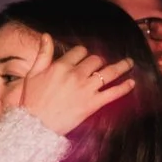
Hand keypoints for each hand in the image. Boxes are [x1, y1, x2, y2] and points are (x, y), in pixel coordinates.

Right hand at [14, 39, 134, 135]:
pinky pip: (114, 92)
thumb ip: (42, 54)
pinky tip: (131, 83)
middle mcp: (76, 74)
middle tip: (101, 64)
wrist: (33, 125)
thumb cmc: (30, 101)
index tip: (84, 57)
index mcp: (61, 66)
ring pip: (110, 72)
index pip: (79, 52)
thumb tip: (47, 35)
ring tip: (129, 63)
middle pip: (95, 60)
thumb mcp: (32, 74)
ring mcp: (86, 89)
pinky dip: (124, 87)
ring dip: (122, 66)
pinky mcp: (93, 103)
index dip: (82, 53)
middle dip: (99, 61)